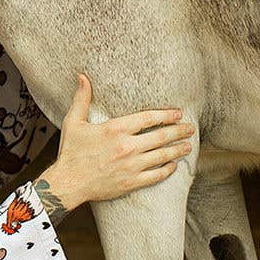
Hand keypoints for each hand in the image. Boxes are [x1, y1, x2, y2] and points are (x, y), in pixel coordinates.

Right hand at [41, 72, 192, 210]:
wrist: (68, 183)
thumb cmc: (71, 152)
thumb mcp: (73, 122)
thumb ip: (82, 99)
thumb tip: (82, 77)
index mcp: (115, 129)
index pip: (148, 118)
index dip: (166, 115)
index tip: (178, 113)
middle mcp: (127, 147)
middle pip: (161, 137)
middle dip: (179, 131)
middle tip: (190, 128)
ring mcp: (131, 166)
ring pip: (162, 156)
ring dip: (177, 150)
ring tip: (188, 145)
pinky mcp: (131, 182)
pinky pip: (156, 175)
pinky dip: (167, 170)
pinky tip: (173, 166)